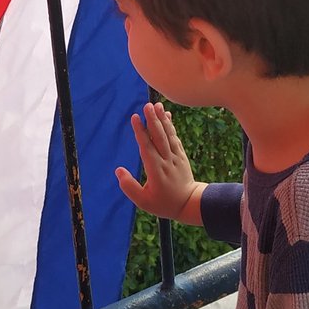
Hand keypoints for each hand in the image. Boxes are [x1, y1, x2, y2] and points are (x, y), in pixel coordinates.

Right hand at [116, 101, 205, 222]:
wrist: (189, 204)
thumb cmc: (164, 204)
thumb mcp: (143, 202)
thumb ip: (129, 187)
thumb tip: (118, 170)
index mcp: (155, 170)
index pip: (146, 147)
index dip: (140, 132)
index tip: (135, 118)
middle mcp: (166, 161)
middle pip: (159, 137)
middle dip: (153, 120)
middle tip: (147, 105)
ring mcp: (176, 157)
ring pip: (168, 135)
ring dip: (162, 119)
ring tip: (157, 105)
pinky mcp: (181, 156)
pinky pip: (175, 138)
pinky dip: (171, 126)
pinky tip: (167, 115)